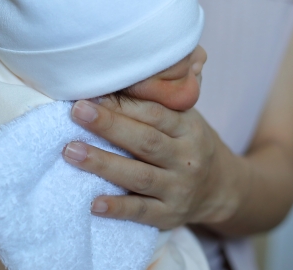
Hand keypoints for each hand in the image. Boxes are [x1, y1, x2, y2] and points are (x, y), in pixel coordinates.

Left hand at [63, 98, 245, 229]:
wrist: (221, 189)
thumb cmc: (188, 144)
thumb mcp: (184, 119)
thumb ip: (156, 101)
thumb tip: (115, 76)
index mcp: (189, 128)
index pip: (154, 113)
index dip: (121, 104)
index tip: (91, 94)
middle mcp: (186, 158)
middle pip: (145, 141)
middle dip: (108, 125)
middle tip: (77, 112)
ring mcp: (178, 189)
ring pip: (139, 176)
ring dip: (103, 163)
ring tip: (71, 151)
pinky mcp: (168, 215)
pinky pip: (141, 212)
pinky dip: (118, 208)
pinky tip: (93, 203)